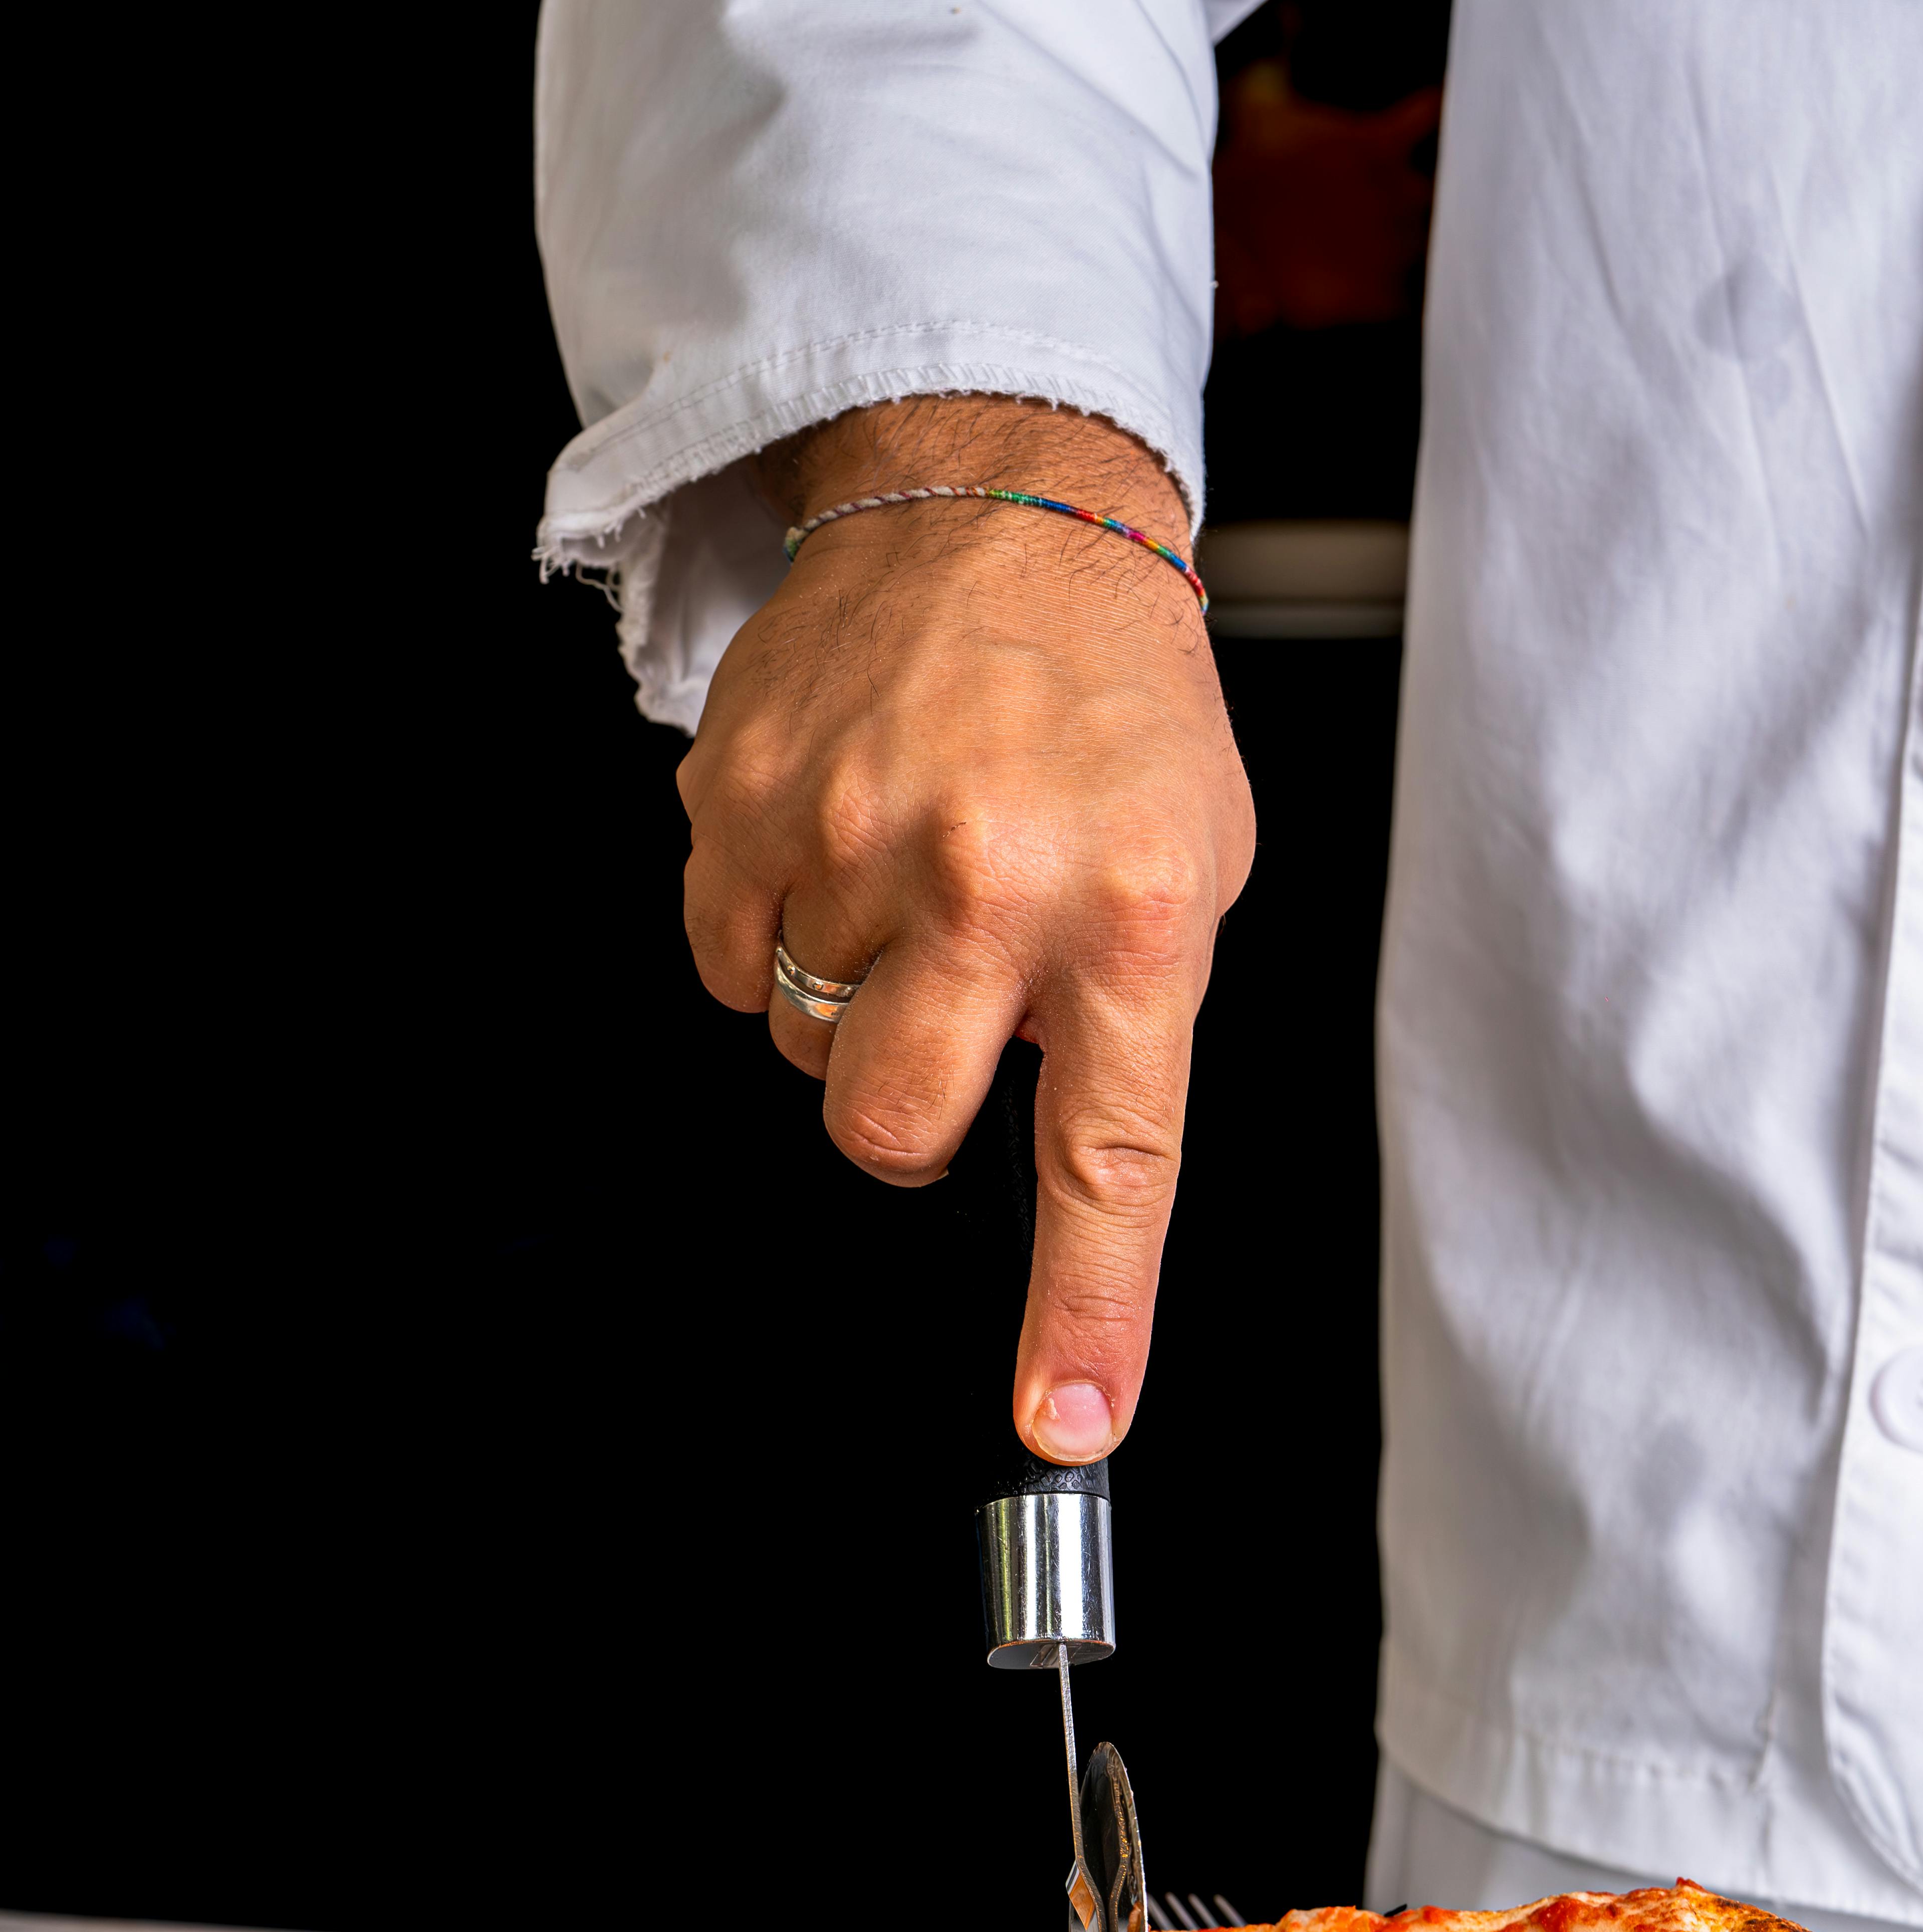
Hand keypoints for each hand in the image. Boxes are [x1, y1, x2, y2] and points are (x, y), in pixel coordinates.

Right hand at [676, 398, 1254, 1461]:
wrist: (1005, 504)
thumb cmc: (1114, 702)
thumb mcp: (1193, 865)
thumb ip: (1125, 1026)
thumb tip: (1053, 1185)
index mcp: (1133, 911)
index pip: (1110, 1164)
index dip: (1082, 1315)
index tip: (1062, 1426)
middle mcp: (989, 880)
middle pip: (889, 1131)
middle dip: (904, 1115)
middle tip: (946, 1016)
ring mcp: (849, 835)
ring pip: (797, 1046)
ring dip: (847, 999)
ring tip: (907, 877)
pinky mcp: (740, 798)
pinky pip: (721, 960)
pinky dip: (772, 933)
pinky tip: (837, 846)